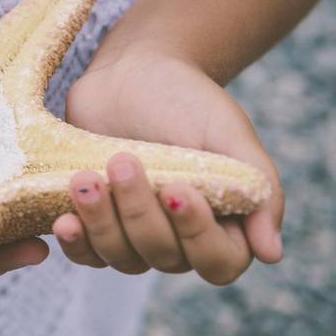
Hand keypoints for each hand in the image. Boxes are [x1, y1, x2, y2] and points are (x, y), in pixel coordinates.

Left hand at [51, 48, 284, 284]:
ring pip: (120, 258)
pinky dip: (75, 243)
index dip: (197, 235)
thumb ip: (259, 190)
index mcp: (223, 224)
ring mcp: (133, 236)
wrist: (131, 72)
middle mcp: (179, 240)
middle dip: (139, 211)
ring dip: (101, 223)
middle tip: (122, 161)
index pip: (218, 262)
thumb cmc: (188, 100)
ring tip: (84, 179)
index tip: (177, 189)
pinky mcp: (94, 225)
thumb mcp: (229, 134)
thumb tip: (272, 255)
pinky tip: (64, 221)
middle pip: (162, 257)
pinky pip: (85, 254)